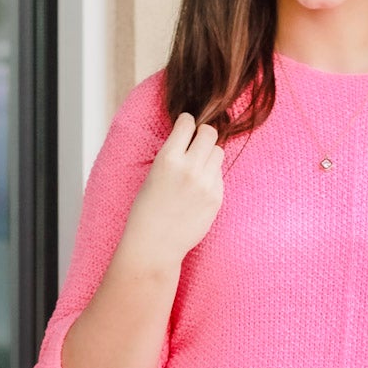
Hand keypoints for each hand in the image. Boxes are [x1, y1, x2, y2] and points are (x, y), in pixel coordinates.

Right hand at [122, 111, 224, 267]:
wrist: (155, 244)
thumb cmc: (148, 209)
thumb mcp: (154, 174)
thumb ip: (174, 155)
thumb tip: (191, 139)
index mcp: (168, 158)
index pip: (188, 123)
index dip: (188, 123)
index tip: (186, 128)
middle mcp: (189, 168)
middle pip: (210, 133)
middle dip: (203, 135)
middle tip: (196, 144)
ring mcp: (206, 184)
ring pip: (219, 152)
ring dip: (209, 155)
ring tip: (197, 168)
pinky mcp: (216, 198)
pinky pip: (219, 175)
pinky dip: (211, 177)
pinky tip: (198, 189)